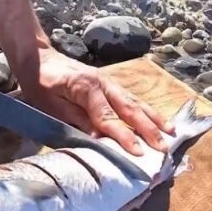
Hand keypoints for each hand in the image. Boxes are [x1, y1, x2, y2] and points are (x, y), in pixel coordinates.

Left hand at [18, 47, 170, 155]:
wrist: (39, 57)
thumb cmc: (41, 83)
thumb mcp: (50, 105)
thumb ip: (75, 120)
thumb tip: (99, 138)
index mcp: (87, 89)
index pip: (108, 118)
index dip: (124, 137)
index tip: (138, 153)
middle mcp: (103, 84)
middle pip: (130, 109)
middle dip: (149, 130)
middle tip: (163, 149)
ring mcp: (109, 82)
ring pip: (136, 102)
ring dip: (155, 119)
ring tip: (172, 132)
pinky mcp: (110, 84)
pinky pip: (133, 98)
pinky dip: (148, 110)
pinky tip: (158, 119)